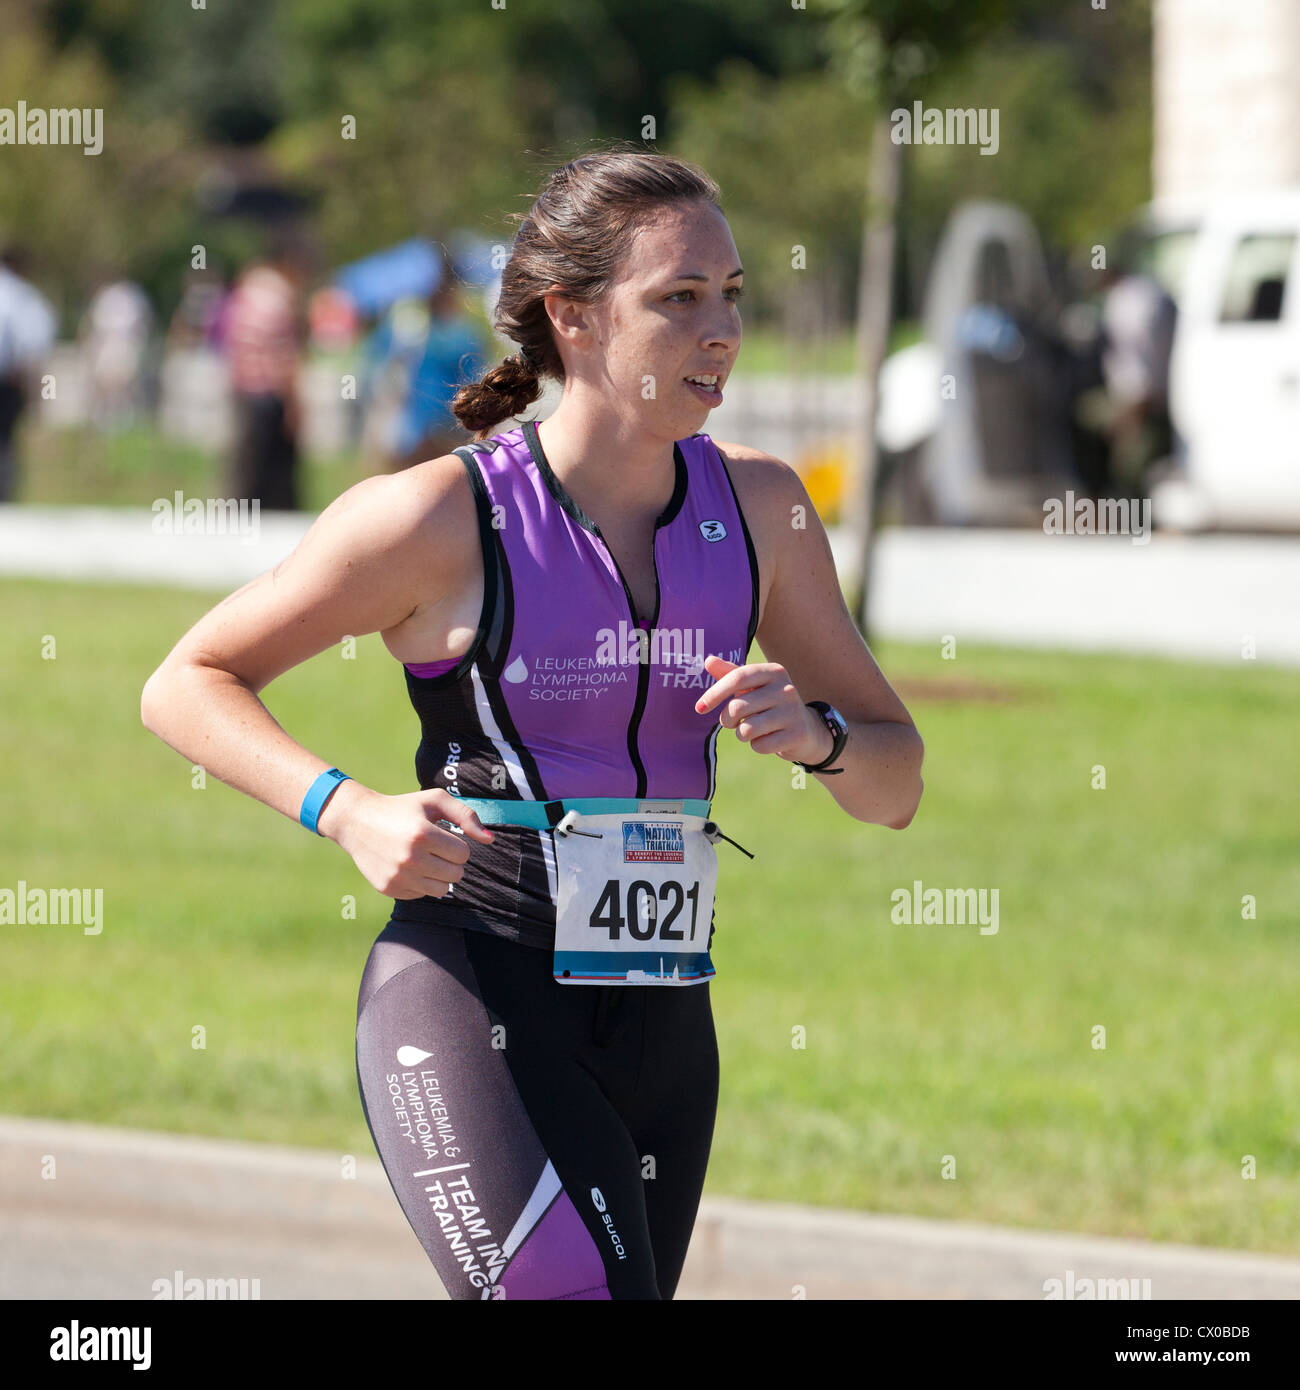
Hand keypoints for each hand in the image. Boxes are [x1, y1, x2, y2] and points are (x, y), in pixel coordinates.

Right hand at [317, 781, 494, 899]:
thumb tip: (490, 840)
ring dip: (440, 875)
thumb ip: (467, 816)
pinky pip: (421, 894)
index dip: (458, 845)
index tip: (444, 836)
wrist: (357, 821)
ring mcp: (398, 876)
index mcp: (422, 834)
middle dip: (452, 861)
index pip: (463, 854)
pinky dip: (421, 882)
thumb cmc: (403, 808)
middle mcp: (409, 858)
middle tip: (437, 849)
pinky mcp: (389, 889)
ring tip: (427, 859)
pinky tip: (408, 866)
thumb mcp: (435, 801)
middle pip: (456, 874)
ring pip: (442, 890)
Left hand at [694, 655, 832, 765]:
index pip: (737, 678)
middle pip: (738, 707)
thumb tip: (708, 660)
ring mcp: (793, 712)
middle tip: (732, 722)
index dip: (714, 693)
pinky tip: (767, 739)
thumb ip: (730, 674)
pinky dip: (757, 745)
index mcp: (774, 671)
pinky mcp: (796, 734)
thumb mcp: (753, 686)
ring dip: (742, 734)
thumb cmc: (770, 704)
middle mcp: (786, 688)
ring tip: (752, 730)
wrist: (806, 729)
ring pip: (746, 729)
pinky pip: (760, 745)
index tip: (699, 708)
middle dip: (727, 720)